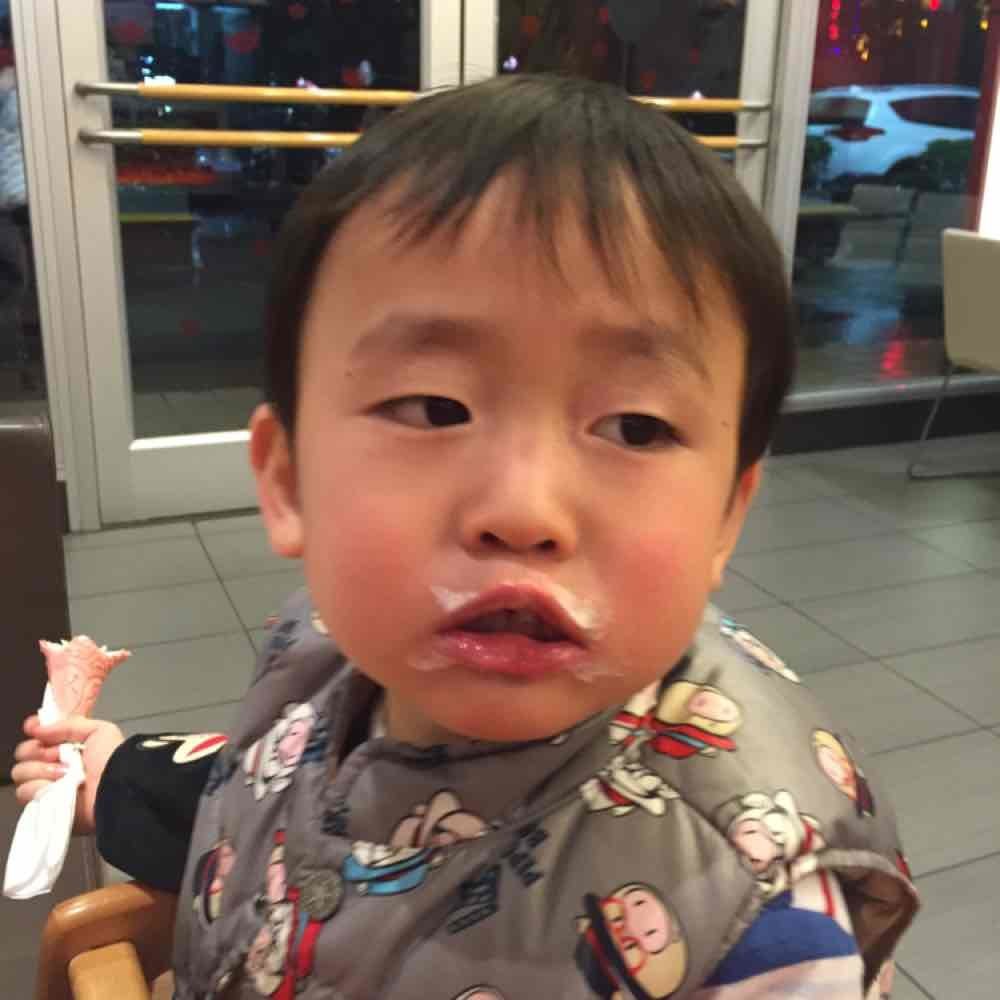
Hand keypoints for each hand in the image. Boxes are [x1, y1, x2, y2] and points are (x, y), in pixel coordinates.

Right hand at [11, 715, 124, 834]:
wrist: (116, 788)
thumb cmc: (113, 760)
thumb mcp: (99, 731)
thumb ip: (69, 725)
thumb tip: (38, 728)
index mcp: (69, 747)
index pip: (39, 736)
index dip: (35, 731)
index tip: (35, 729)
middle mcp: (56, 765)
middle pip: (25, 753)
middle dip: (36, 750)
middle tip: (56, 755)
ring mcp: (48, 784)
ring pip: (22, 772)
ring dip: (41, 770)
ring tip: (64, 773)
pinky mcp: (44, 803)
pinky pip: (25, 791)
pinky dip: (39, 787)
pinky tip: (58, 786)